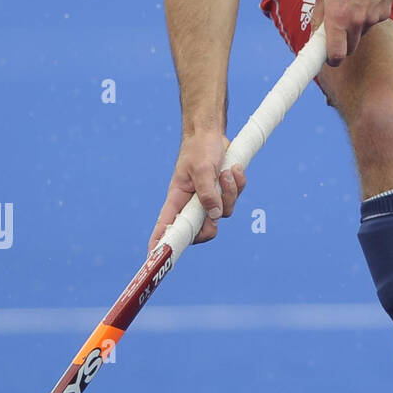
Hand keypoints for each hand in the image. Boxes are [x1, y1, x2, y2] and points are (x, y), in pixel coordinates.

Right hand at [149, 130, 245, 254]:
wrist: (212, 134)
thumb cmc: (199, 149)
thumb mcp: (202, 169)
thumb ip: (207, 193)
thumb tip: (214, 216)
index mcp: (177, 200)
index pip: (165, 227)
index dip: (160, 243)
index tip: (154, 258)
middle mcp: (192, 204)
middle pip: (203, 231)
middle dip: (214, 220)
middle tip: (217, 204)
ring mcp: (209, 200)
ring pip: (224, 213)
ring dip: (229, 192)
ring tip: (225, 172)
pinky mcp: (223, 193)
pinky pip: (236, 197)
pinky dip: (238, 183)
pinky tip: (233, 168)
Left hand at [313, 0, 392, 66]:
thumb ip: (319, 15)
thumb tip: (316, 34)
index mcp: (338, 17)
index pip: (336, 54)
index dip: (331, 60)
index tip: (327, 59)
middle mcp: (356, 22)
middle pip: (349, 49)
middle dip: (342, 44)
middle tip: (337, 29)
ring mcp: (373, 19)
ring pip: (360, 34)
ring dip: (355, 27)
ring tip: (353, 3)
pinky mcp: (385, 14)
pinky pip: (372, 22)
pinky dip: (367, 16)